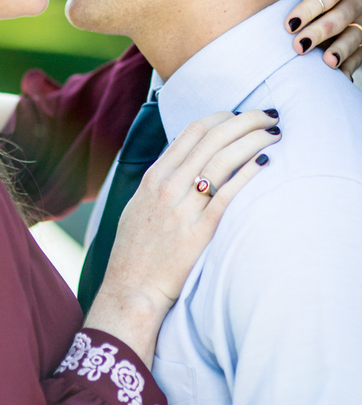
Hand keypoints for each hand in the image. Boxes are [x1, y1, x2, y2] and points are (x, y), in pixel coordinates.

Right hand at [86, 109, 280, 364]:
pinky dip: (247, 174)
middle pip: (213, 138)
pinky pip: (227, 195)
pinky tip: (265, 162)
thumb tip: (185, 161)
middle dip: (245, 120)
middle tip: (268, 115)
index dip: (222, 116)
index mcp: (154, 177)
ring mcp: (182, 209)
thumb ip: (160, 182)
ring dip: (253, 140)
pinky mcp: (198, 233)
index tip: (241, 115)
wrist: (130, 290)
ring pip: (222, 160)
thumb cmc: (135, 252)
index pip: (192, 131)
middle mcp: (167, 187)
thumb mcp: (139, 206)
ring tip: (275, 134)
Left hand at [289, 0, 361, 79]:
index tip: (288, 24)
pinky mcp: (359, 40)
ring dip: (341, 50)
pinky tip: (339, 77)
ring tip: (326, 62)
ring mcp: (359, 20)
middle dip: (320, 31)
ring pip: (355, 35)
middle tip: (298, 45)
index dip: (309, 9)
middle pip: (342, 16)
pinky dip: (350, 65)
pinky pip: (361, 54)